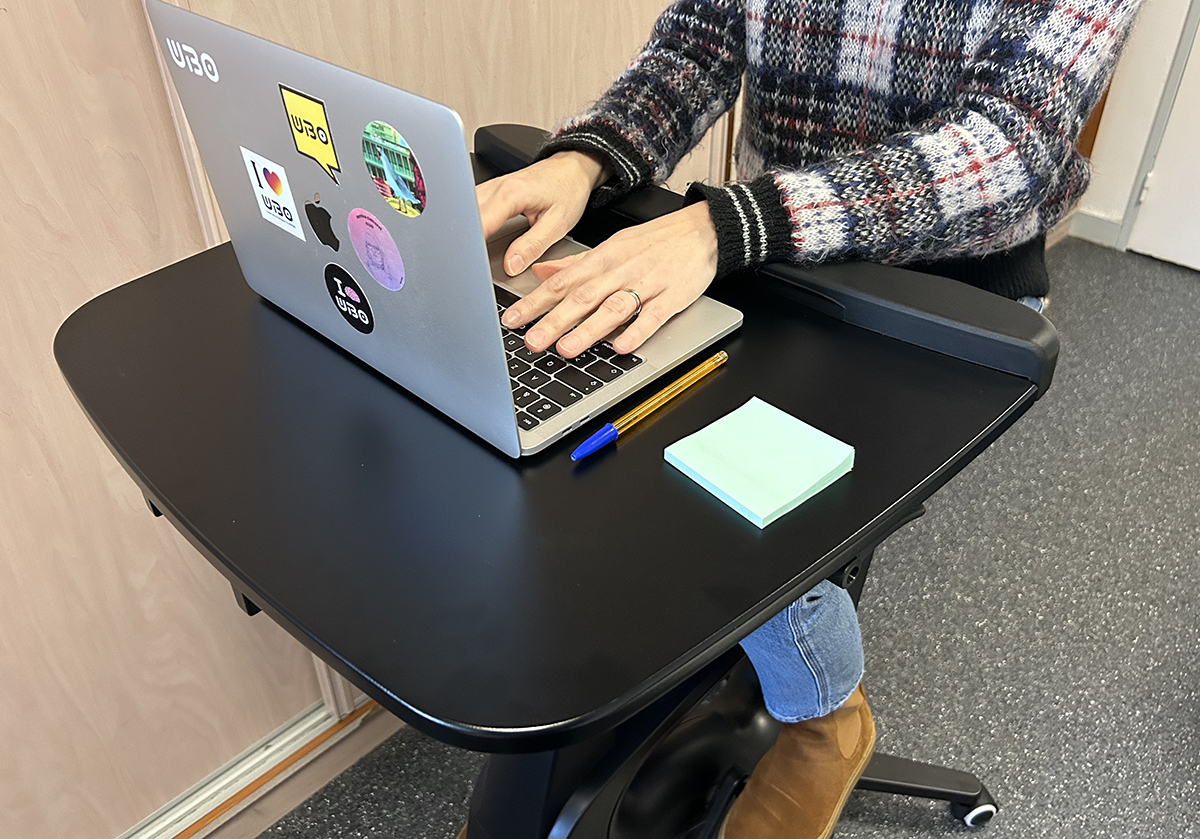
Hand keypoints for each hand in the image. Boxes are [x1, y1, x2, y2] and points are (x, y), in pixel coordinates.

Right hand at [475, 150, 608, 275]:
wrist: (572, 169)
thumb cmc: (568, 190)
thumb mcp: (557, 224)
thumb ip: (533, 246)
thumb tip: (512, 265)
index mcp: (512, 194)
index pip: (480, 222)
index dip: (471, 244)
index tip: (469, 261)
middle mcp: (497, 187)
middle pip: (466, 215)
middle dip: (462, 239)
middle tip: (465, 262)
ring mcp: (491, 187)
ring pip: (464, 210)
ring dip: (464, 231)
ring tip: (467, 252)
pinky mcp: (490, 191)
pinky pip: (470, 207)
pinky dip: (469, 223)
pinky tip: (471, 238)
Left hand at [500, 202, 718, 356]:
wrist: (703, 228)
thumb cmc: (656, 241)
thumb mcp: (612, 246)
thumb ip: (576, 263)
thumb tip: (541, 272)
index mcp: (603, 259)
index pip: (562, 283)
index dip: (535, 302)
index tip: (512, 319)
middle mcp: (621, 271)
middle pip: (582, 298)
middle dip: (554, 321)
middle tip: (531, 341)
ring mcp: (647, 284)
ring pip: (613, 308)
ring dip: (589, 330)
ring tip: (566, 348)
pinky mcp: (673, 296)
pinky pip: (653, 316)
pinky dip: (637, 331)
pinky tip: (622, 346)